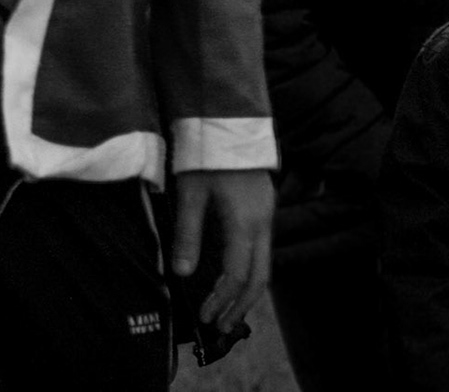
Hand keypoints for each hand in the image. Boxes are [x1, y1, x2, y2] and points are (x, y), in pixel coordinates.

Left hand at [171, 168, 274, 333]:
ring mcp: (266, 215)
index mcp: (245, 221)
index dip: (221, 300)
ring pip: (265, 264)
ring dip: (248, 292)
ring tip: (229, 312)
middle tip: (222, 327)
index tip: (205, 317)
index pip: (237, 274)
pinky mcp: (264, 209)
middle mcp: (262, 222)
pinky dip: (251, 272)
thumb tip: (181, 273)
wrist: (229, 120)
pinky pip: (263, 250)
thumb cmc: (207, 155)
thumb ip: (187, 235)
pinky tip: (236, 280)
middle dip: (242, 306)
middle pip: (260, 276)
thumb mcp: (190, 194)